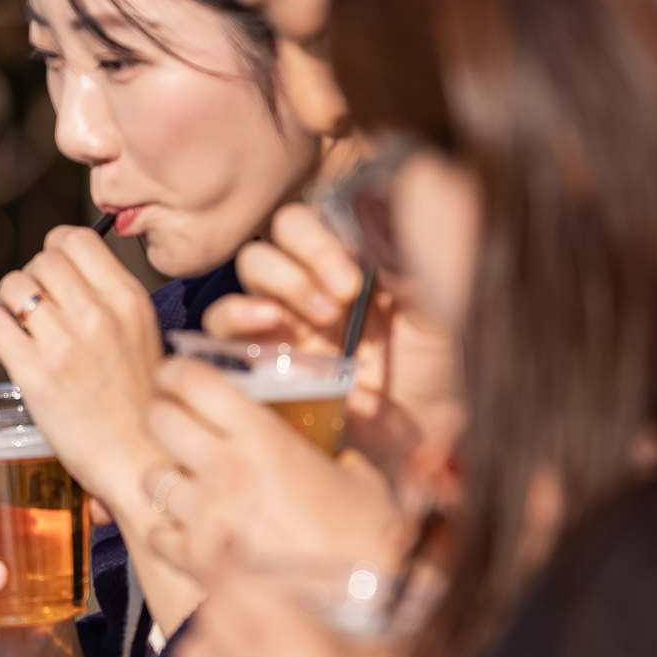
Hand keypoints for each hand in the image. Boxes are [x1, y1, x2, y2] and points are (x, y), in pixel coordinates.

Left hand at [0, 226, 168, 512]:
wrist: (143, 460)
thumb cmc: (143, 402)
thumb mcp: (142, 335)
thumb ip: (110, 302)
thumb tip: (71, 274)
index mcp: (127, 299)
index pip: (75, 239)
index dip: (55, 248)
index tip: (51, 267)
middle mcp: (96, 314)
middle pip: (41, 261)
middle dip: (32, 277)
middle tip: (33, 303)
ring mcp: (63, 344)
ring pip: (13, 285)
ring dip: (8, 299)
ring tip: (15, 320)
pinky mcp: (33, 375)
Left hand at [141, 356, 400, 577]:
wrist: (364, 607)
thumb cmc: (371, 540)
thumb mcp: (362, 479)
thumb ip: (333, 453)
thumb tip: (328, 446)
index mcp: (264, 437)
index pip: (194, 381)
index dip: (177, 371)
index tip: (175, 375)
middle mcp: (225, 469)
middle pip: (158, 419)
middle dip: (162, 416)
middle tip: (176, 424)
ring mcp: (205, 515)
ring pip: (151, 478)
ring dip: (166, 479)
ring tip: (189, 486)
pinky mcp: (196, 560)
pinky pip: (157, 534)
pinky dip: (168, 532)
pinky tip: (193, 533)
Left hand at [167, 573, 399, 656]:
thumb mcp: (401, 656)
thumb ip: (395, 612)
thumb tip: (419, 577)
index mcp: (286, 633)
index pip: (227, 575)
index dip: (216, 550)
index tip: (222, 538)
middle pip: (212, 611)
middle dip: (227, 598)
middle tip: (257, 602)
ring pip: (191, 656)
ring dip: (212, 646)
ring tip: (246, 652)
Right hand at [204, 204, 464, 477]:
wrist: (415, 435)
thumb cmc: (430, 373)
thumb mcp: (436, 313)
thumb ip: (411, 266)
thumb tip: (385, 221)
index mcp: (347, 262)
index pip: (313, 222)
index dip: (322, 238)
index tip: (354, 276)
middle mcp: (307, 283)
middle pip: (278, 237)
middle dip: (304, 261)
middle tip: (340, 298)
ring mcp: (278, 319)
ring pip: (249, 271)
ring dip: (278, 285)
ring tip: (319, 318)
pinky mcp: (253, 359)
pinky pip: (221, 325)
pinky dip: (237, 317)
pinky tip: (271, 327)